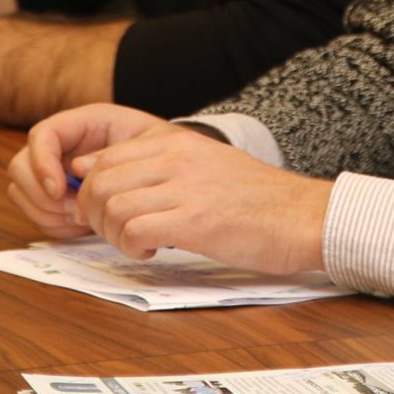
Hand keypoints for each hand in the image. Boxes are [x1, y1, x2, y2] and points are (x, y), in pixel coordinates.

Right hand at [9, 103, 168, 236]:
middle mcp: (63, 147)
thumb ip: (115, 152)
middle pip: (21, 167)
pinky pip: (39, 215)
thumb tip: (77, 170)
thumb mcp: (151, 144)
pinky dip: (56, 225)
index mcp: (83, 124)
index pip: (42, 135)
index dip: (42, 162)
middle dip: (41, 195)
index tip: (59, 189)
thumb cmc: (167, 152)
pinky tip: (82, 226)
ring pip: (23, 194)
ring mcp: (56, 173)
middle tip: (74, 210)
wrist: (175, 175)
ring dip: (48, 212)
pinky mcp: (59, 199)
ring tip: (83, 220)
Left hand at [61, 117, 332, 275]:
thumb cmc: (254, 198)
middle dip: (94, 216)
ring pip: (112, 208)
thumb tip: (98, 171)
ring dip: (113, 235)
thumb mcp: (203, 164)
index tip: (105, 212)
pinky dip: (133, 249)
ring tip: (136, 244)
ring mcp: (184, 188)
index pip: (103, 159)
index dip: (91, 192)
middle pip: (99, 183)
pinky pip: (135, 232)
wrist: (302, 215)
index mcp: (175, 141)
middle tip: (116, 234)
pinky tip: (152, 252)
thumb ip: (156, 165)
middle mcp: (175, 158)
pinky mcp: (195, 221)